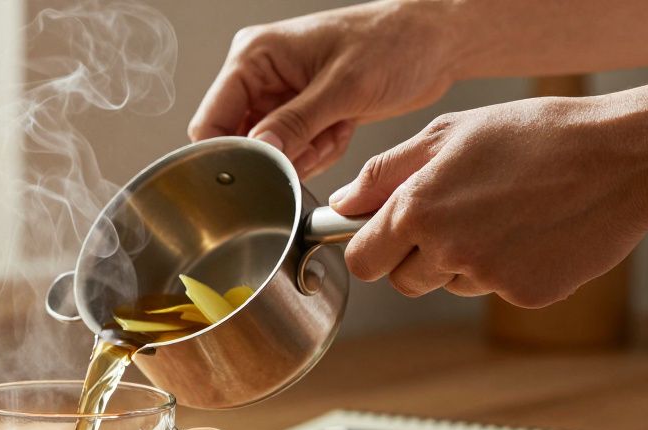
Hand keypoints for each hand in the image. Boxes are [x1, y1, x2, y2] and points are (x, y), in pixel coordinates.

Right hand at [188, 1, 456, 177]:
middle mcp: (261, 75)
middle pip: (241, 140)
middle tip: (315, 142)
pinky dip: (318, 150)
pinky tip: (342, 128)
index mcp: (255, 56)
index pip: (212, 119)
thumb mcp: (343, 88)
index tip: (261, 168)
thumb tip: (259, 151)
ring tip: (336, 128)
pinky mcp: (301, 112)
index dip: (231, 151)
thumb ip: (294, 123)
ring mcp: (281, 95)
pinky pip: (294, 151)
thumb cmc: (394, 42)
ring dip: (304, 153)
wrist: (435, 43)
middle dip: (279, 153)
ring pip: (269, 151)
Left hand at [330, 95, 647, 307]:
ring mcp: (486, 276)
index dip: (370, 249)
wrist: (624, 158)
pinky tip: (533, 231)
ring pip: (449, 284)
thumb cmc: (535, 135)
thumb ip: (385, 173)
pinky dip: (506, 268)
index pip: (362, 259)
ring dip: (462, 261)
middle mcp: (445, 248)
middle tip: (456, 215)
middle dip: (416, 258)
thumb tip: (341, 205)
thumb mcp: (449, 134)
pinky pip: (494, 290)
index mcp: (418, 208)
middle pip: (402, 281)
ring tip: (503, 214)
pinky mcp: (523, 295)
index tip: (382, 237)